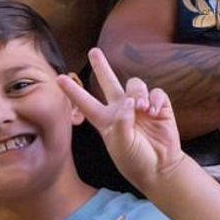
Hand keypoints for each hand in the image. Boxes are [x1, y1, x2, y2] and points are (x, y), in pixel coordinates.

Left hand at [59, 49, 183, 191]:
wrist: (160, 168)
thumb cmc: (135, 160)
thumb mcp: (121, 144)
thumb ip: (122, 122)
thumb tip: (129, 101)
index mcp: (106, 120)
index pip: (86, 102)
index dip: (73, 91)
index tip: (59, 78)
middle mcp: (121, 110)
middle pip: (108, 82)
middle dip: (102, 66)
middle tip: (93, 51)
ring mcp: (140, 107)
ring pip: (134, 84)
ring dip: (137, 93)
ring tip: (141, 109)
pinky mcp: (159, 107)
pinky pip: (155, 92)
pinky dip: (154, 99)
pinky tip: (154, 111)